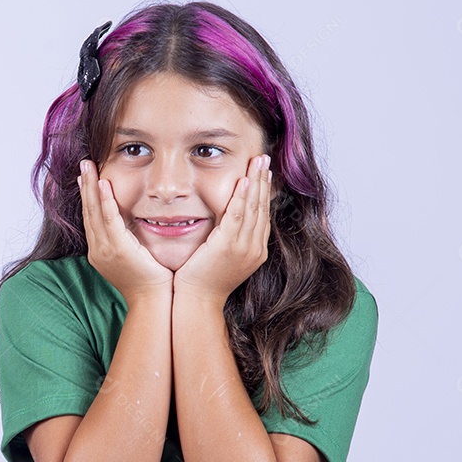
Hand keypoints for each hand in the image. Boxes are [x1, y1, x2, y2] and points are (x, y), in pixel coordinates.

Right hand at [79, 159, 172, 301]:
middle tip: (83, 164)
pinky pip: (108, 220)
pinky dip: (105, 201)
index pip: (91, 218)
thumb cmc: (151, 283)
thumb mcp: (136, 258)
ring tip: (87, 166)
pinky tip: (103, 184)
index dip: (88, 196)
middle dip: (84, 185)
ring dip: (90, 186)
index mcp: (100, 251)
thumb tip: (134, 229)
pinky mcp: (118, 249)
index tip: (86, 177)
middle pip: (87, 211)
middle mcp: (98, 249)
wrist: (153, 302)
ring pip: (94, 212)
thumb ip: (130, 242)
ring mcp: (105, 250)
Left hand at [174, 154, 271, 301]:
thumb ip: (227, 240)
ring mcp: (244, 248)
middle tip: (264, 158)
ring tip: (258, 161)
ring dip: (256, 182)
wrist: (197, 302)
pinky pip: (238, 216)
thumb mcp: (220, 258)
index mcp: (254, 251)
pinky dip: (242, 197)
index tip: (264, 173)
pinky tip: (244, 181)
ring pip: (253, 208)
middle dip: (264, 181)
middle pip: (262, 207)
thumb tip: (224, 225)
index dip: (263, 192)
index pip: (262, 215)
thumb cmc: (202, 283)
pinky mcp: (228, 246)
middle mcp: (254, 248)